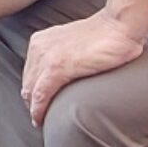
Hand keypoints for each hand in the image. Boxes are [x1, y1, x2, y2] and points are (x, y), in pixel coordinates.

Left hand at [20, 13, 146, 126]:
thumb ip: (66, 54)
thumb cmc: (107, 34)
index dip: (32, 90)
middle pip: (28, 83)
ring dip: (34, 109)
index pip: (30, 72)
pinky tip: (41, 119)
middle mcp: (39, 47)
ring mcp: (46, 57)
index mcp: (42, 40)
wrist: (119, 25)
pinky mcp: (57, 68)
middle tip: (40, 117)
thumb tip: (68, 71)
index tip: (38, 104)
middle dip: (31, 101)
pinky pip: (41, 95)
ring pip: (31, 91)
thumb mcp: (76, 43)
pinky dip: (39, 110)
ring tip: (41, 121)